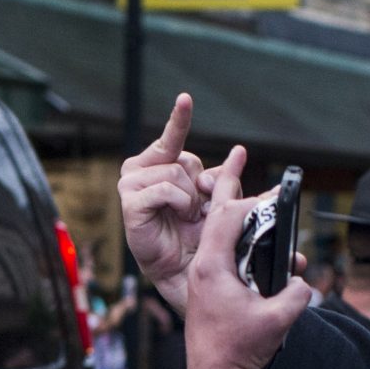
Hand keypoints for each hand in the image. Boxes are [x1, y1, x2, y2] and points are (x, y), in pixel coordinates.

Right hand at [119, 93, 244, 305]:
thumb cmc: (196, 237)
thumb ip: (226, 179)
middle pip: (185, 160)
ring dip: (190, 199)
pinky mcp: (129, 202)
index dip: (179, 118)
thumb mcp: (216, 202)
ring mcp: (131, 184)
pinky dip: (178, 204)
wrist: (184, 271)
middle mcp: (141, 170)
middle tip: (196, 210)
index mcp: (160, 165)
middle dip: (200, 185)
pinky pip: (166, 189)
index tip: (186, 98)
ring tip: (184, 217)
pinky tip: (174, 217)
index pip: (173, 137)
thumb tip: (240, 153)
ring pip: (177, 173)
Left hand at [180, 152, 312, 368]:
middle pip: (216, 219)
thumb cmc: (240, 352)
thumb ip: (297, 294)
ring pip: (220, 239)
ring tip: (248, 198)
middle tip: (235, 161)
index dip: (245, 197)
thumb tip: (304, 283)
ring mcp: (205, 283)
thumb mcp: (278, 320)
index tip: (262, 185)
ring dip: (238, 220)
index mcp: (213, 269)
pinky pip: (224, 259)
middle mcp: (204, 271)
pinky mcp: (211, 296)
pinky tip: (256, 246)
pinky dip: (239, 245)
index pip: (225, 216)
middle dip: (229, 189)